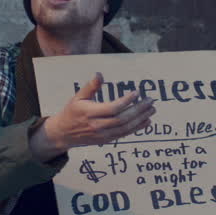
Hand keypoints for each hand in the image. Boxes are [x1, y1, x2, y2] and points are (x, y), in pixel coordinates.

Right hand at [30, 73, 155, 160]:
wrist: (63, 134)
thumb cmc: (71, 112)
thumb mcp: (77, 97)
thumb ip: (90, 87)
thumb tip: (99, 74)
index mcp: (89, 113)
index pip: (112, 108)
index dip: (126, 101)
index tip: (136, 93)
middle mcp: (97, 125)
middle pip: (122, 119)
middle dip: (138, 110)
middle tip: (150, 101)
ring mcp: (102, 135)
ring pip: (125, 128)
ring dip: (140, 119)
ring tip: (151, 110)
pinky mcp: (106, 140)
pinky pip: (124, 134)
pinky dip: (137, 128)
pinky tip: (146, 121)